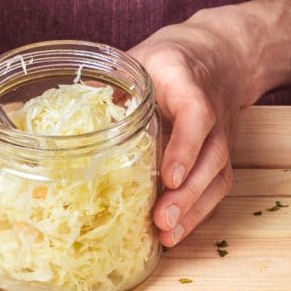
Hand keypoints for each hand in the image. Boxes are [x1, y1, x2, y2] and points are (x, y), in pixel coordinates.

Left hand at [129, 13, 252, 246]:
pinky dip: (198, 212)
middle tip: (161, 219)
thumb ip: (110, 85)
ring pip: (218, 175)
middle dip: (188, 192)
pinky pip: (216, 186)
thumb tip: (69, 111)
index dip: (185, 145)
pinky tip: (175, 232)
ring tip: (167, 234)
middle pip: (212, 154)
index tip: (169, 176)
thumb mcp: (140, 59)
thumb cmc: (171, 60)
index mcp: (186, 82)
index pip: (196, 114)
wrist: (220, 56)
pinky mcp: (220, 155)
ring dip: (194, 209)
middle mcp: (213, 111)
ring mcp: (221, 135)